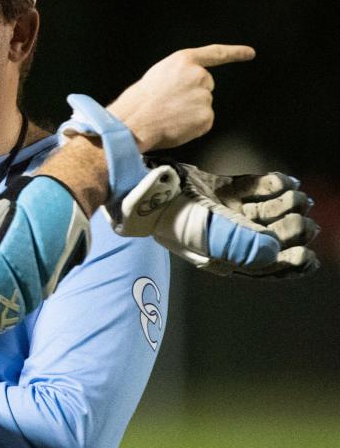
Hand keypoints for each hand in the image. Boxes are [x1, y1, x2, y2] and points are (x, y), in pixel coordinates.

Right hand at [107, 44, 254, 151]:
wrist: (133, 123)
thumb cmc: (137, 102)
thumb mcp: (157, 76)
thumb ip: (177, 77)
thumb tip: (184, 90)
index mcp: (183, 61)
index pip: (215, 54)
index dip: (235, 53)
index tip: (250, 53)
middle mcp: (199, 76)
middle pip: (205, 86)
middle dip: (192, 95)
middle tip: (169, 105)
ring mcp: (204, 97)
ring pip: (203, 106)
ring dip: (190, 113)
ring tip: (168, 116)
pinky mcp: (206, 117)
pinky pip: (203, 123)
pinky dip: (192, 127)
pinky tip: (175, 126)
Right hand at [115, 162, 319, 278]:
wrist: (140, 185)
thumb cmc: (170, 214)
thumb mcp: (206, 233)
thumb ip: (242, 243)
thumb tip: (276, 252)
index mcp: (220, 256)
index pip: (260, 266)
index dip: (287, 265)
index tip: (307, 256)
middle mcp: (222, 236)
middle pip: (267, 237)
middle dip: (289, 231)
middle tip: (304, 221)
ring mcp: (220, 211)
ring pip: (262, 212)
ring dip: (283, 205)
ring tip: (297, 196)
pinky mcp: (216, 188)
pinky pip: (249, 189)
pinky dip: (269, 185)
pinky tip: (286, 181)